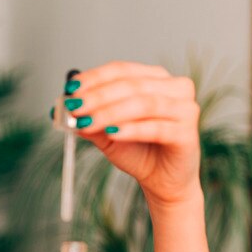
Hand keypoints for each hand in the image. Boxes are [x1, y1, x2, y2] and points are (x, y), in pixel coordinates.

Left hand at [61, 60, 201, 206]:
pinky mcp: (188, 133)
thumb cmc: (139, 151)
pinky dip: (131, 129)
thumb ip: (89, 118)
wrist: (163, 181)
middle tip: (75, 107)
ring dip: (111, 112)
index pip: (122, 70)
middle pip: (132, 85)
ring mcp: (185, 109)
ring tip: (88, 122)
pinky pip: (156, 128)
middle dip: (99, 96)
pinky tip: (112, 133)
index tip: (71, 88)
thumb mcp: (107, 133)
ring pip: (144, 104)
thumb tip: (63, 108)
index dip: (95, 78)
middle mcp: (175, 88)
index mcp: (156, 79)